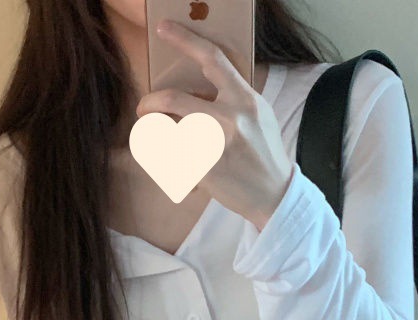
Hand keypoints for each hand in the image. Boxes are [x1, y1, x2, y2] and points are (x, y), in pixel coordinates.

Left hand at [135, 19, 293, 228]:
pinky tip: (168, 165)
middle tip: (144, 108)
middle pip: (172, 99)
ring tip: (155, 139)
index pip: (212, 59)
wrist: (273, 193)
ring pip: (166, 133)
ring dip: (154, 136)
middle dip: (150, 103)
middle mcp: (230, 118)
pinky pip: (171, 160)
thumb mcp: (258, 115)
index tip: (162, 29)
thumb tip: (201, 83)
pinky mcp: (205, 170)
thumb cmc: (263, 152)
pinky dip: (164, 161)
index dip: (184, 40)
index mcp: (245, 98)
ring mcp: (216, 145)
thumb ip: (233, 96)